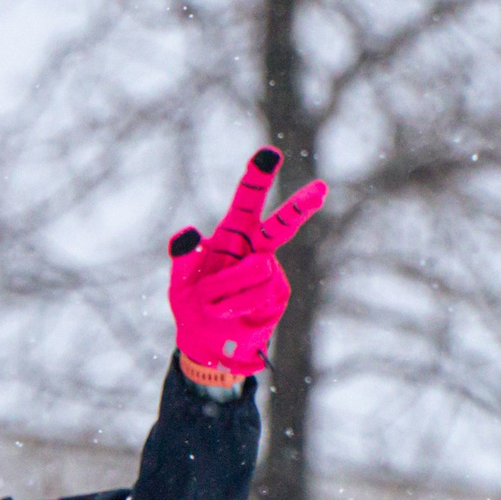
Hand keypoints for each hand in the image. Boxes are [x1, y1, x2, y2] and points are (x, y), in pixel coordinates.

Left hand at [168, 146, 326, 381]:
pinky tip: (227, 313)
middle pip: (280, 225)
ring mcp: (270, 272)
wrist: (208, 345)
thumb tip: (188, 232)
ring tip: (212, 304)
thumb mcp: (179, 282)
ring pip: (256, 269)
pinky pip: (256, 295)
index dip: (257, 178)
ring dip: (225, 289)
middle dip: (298, 207)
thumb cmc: (192, 306)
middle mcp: (256, 249)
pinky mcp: (277, 295)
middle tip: (320, 189)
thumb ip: (183, 257)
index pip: (247, 201)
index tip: (268, 154)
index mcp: (232, 235)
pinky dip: (234, 305)